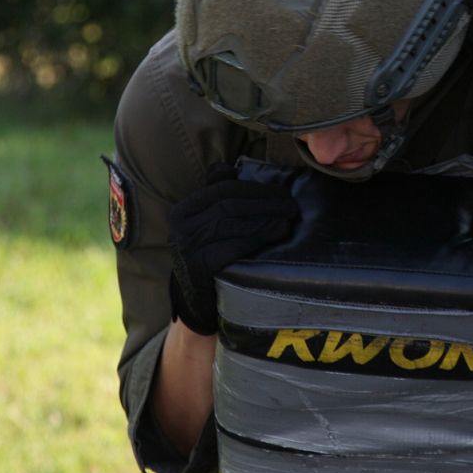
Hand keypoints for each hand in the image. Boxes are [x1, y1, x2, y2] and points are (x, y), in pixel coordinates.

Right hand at [167, 164, 298, 334]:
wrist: (196, 304)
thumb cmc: (209, 259)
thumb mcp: (207, 226)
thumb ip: (217, 197)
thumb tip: (233, 168)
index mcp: (184, 209)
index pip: (222, 187)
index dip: (255, 188)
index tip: (281, 191)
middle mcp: (181, 226)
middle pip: (229, 203)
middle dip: (264, 202)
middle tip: (291, 206)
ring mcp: (187, 247)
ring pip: (231, 222)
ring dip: (265, 219)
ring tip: (288, 220)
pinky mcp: (198, 268)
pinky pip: (231, 247)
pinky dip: (255, 239)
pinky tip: (275, 236)